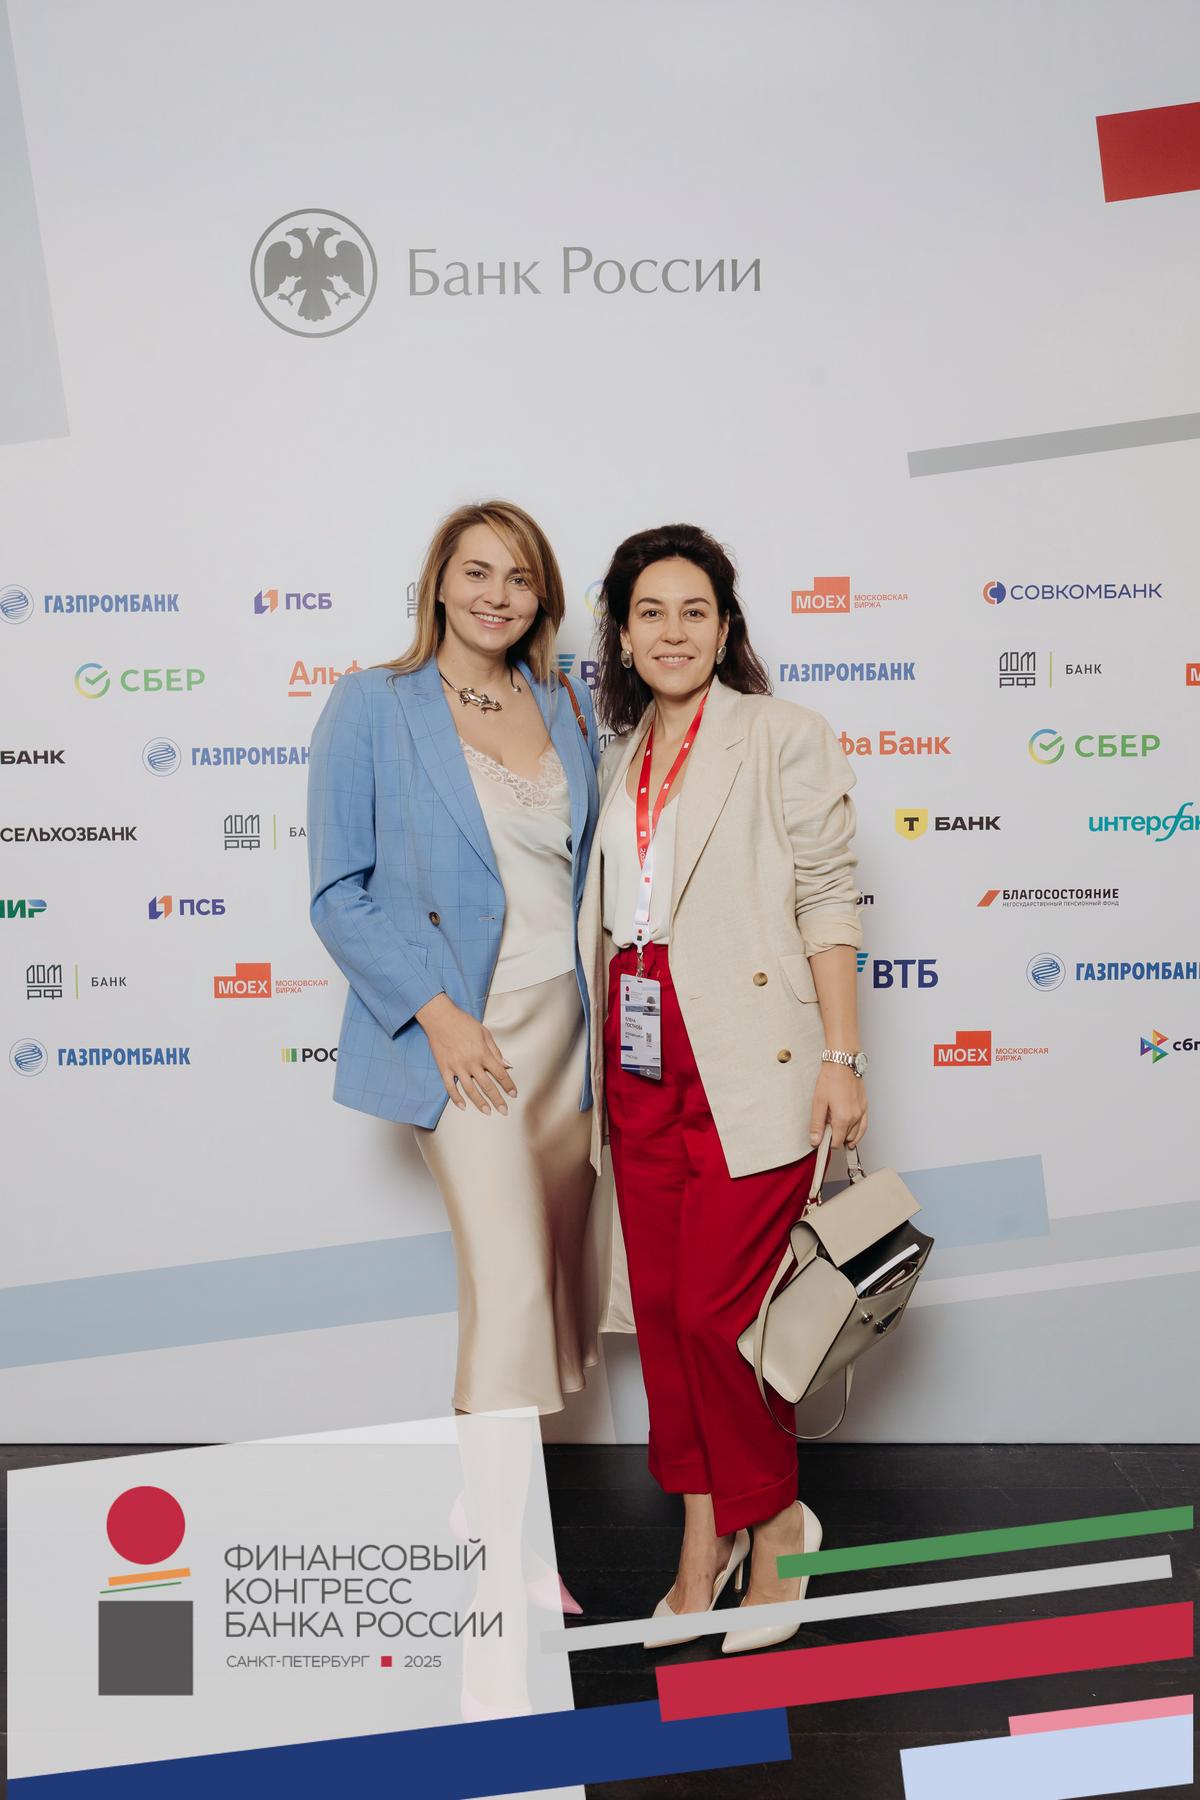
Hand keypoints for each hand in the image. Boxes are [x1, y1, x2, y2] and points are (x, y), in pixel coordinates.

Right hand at [415, 994, 516, 1114]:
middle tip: (504, 1111)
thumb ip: (496, 1051)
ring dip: (480, 1103)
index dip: (508, 1085)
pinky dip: (456, 1098)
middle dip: (497, 1099)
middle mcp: (471, 1063)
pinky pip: (450, 1087)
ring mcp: (457, 1067)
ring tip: (487, 1112)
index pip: (500, 1073)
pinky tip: (463, 1107)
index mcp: (483, 1053)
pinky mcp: (444, 1068)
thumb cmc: (464, 1023)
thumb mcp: (484, 1033)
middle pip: (487, 1085)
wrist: (440, 1018)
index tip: (513, 1094)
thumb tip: (507, 1065)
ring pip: (470, 1090)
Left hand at [809, 1064, 866, 1148]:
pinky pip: (864, 1126)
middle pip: (845, 1139)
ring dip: (846, 1134)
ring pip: (855, 1134)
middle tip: (825, 1125)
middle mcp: (855, 1117)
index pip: (836, 1142)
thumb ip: (817, 1124)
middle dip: (835, 1136)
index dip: (826, 1142)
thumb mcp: (818, 1102)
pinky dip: (858, 1132)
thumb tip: (815, 1140)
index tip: (820, 1139)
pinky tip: (852, 1134)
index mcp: (843, 1118)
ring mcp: (862, 1112)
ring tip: (835, 1125)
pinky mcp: (865, 1106)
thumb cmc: (831, 1078)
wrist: (843, 1062)